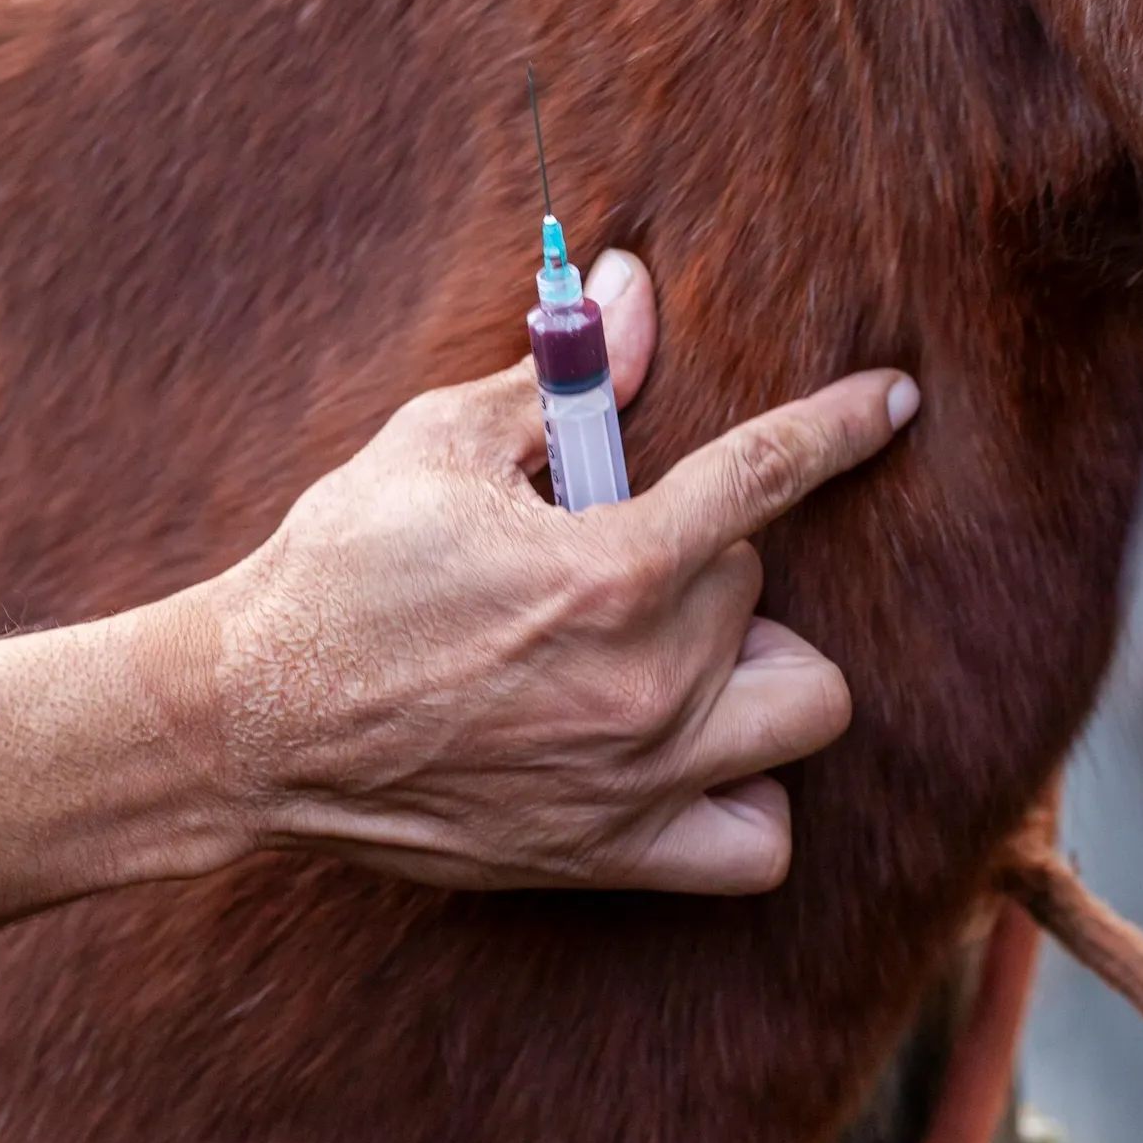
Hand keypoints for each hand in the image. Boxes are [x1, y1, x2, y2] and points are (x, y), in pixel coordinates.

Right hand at [202, 250, 916, 894]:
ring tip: (673, 640)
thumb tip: (633, 287)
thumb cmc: (341, 567)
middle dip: (700, 551)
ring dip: (753, 660)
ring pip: (800, 705)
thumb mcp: (442, 440)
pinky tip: (694, 744)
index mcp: (609, 570)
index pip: (764, 477)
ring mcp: (636, 783)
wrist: (251, 724)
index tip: (892, 400)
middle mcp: (644, 685)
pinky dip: (749, 791)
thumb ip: (559, 376)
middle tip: (612, 546)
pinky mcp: (610, 855)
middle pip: (759, 587)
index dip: (837, 426)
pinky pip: (759, 843)